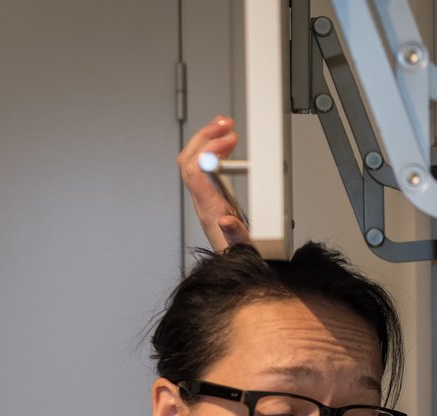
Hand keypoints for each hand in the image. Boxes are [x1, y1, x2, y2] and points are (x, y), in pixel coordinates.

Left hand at [178, 115, 249, 249]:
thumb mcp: (246, 251)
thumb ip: (238, 237)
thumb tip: (226, 220)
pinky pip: (203, 170)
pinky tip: (225, 145)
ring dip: (206, 141)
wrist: (241, 271)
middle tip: (224, 124)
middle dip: (204, 137)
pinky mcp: (214, 200)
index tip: (228, 140)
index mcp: (210, 212)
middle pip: (189, 162)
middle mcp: (204, 204)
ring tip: (223, 126)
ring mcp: (206, 201)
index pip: (196, 172)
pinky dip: (213, 152)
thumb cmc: (243, 260)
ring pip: (193, 163)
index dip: (207, 150)